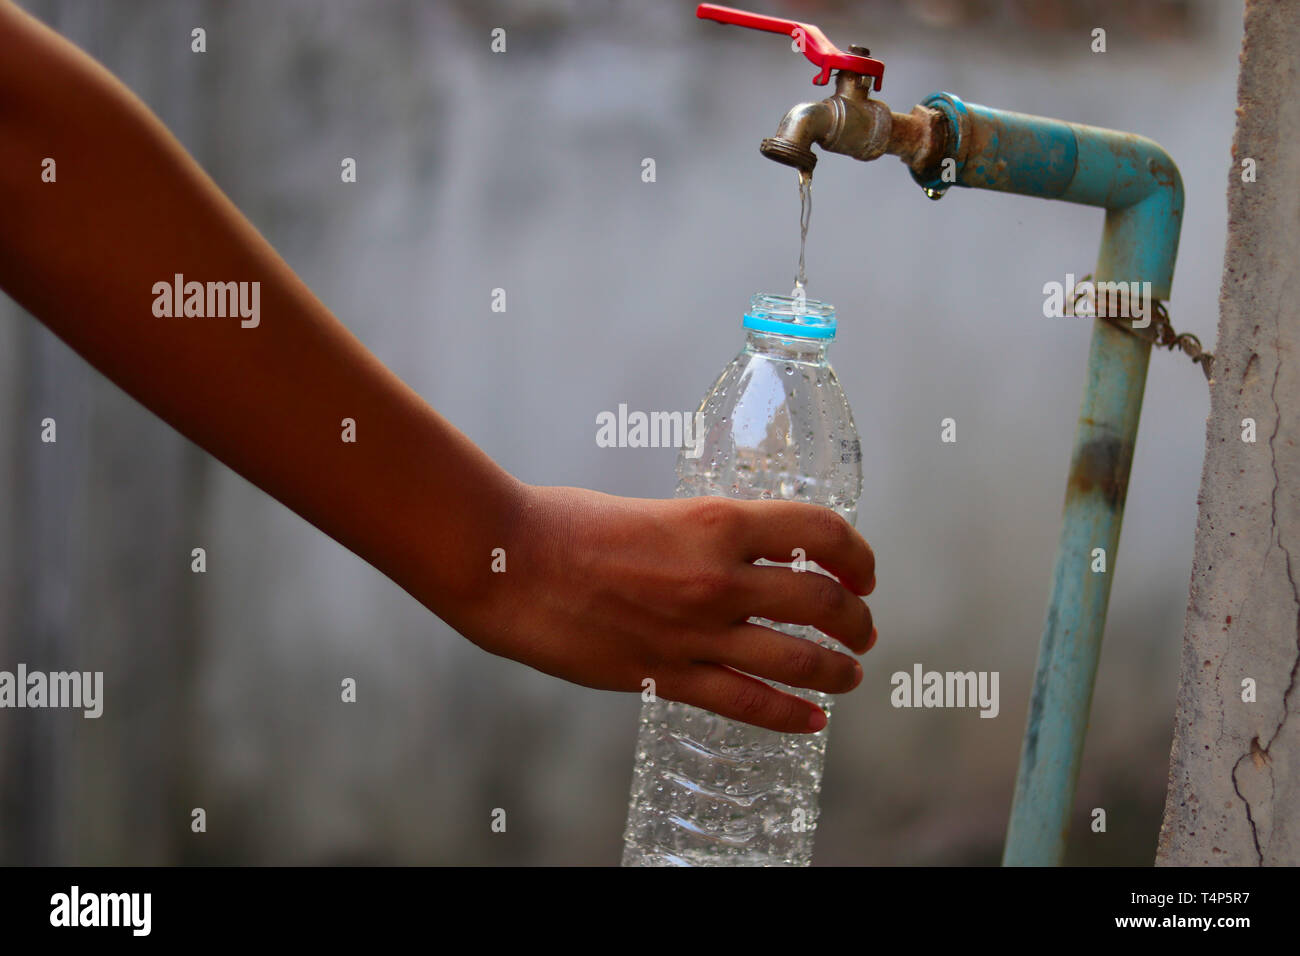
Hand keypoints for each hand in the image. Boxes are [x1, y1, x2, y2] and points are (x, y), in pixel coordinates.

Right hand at [450, 485, 876, 733]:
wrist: (507, 563)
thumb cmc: (568, 524)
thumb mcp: (657, 510)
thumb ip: (707, 535)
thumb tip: (748, 553)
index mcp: (716, 522)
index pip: (820, 533)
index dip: (856, 554)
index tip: (863, 570)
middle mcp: (718, 578)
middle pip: (823, 602)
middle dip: (856, 619)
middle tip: (863, 629)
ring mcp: (694, 633)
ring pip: (797, 659)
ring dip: (837, 670)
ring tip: (850, 675)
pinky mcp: (664, 677)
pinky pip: (747, 704)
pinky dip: (790, 716)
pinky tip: (813, 721)